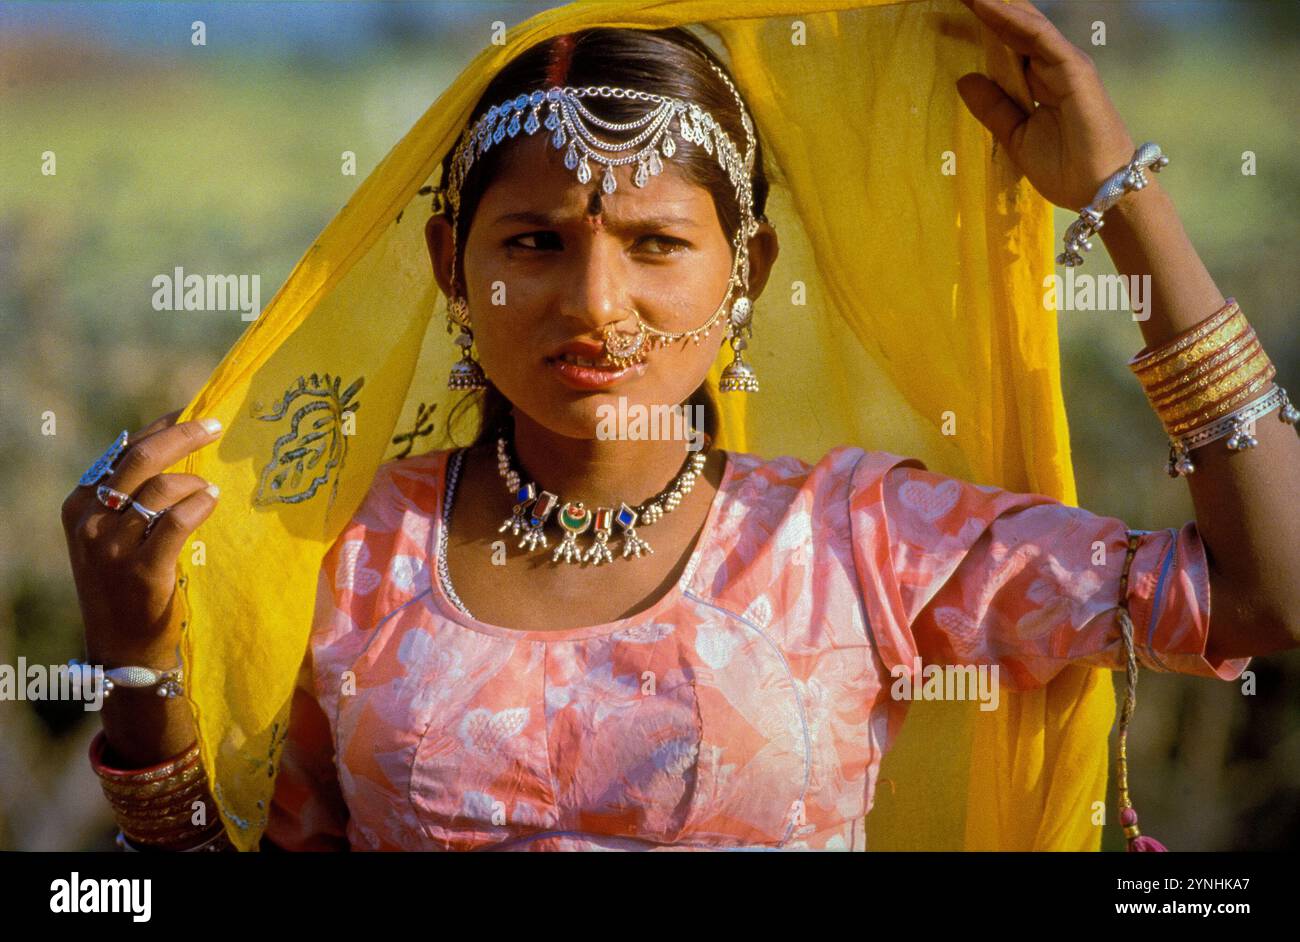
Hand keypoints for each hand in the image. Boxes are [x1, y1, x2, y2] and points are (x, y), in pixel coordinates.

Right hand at [61, 409, 222, 666]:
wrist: (123, 647)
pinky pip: (178, 521)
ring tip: (209, 491)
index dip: (161, 427)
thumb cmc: (126, 584)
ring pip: (163, 487)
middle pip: (142, 458)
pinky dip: (199, 505)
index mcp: (79, 504)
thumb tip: (166, 442)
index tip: (191, 413)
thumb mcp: (112, 535)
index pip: (123, 450)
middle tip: (215, 424)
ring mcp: (112, 546)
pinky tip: (211, 503)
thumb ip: (128, 495)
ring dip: (195, 482)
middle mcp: (90, 521)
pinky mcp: (142, 570)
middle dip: (183, 434)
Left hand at [955, 0, 1136, 209]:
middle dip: (988, 6)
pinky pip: (1039, 37)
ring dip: (996, 4)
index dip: (983, 21)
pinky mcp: (1074, 69)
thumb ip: (993, 108)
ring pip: (1025, 24)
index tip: (953, 7)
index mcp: (1039, 79)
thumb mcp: (1015, 136)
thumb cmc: (1065, 168)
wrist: (1099, 190)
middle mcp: (1053, 64)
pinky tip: (986, 5)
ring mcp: (1065, 64)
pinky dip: (1013, 19)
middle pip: (1016, 25)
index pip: (1008, 41)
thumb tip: (964, 79)